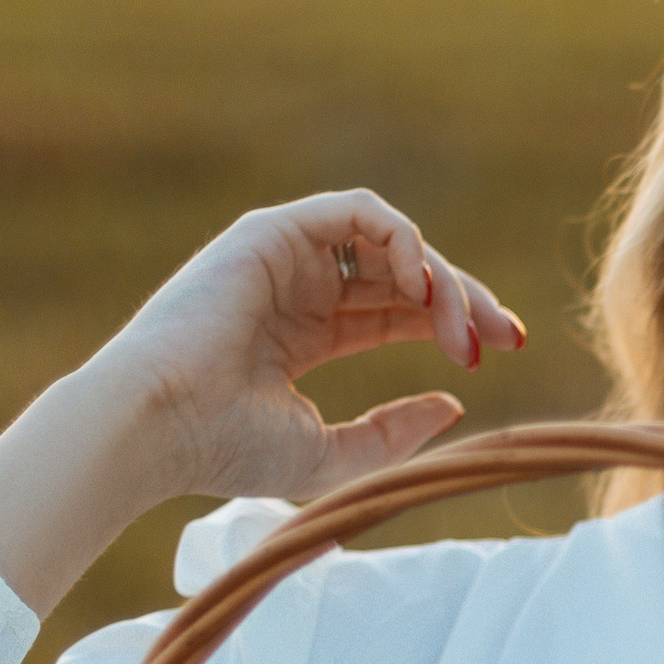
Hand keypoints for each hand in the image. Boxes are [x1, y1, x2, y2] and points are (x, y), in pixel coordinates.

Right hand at [95, 190, 522, 509]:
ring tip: (458, 328)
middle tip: (505, 336)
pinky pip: (359, 211)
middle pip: (404, 275)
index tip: (500, 352)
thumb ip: (391, 431)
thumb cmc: (225, 449)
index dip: (453, 323)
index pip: (398, 311)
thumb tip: (454, 403)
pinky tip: (421, 288)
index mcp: (305, 334)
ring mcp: (285, 257)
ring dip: (439, 278)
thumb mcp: (330, 452)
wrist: (158, 427)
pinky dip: (403, 240)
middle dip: (463, 300)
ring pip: (391, 242)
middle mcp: (297, 288)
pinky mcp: (273, 231)